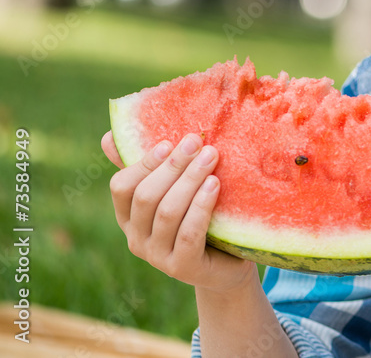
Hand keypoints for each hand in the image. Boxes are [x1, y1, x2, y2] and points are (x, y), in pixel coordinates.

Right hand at [103, 131, 256, 293]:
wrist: (228, 264)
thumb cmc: (201, 219)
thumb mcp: (175, 191)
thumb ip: (150, 167)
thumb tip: (107, 137)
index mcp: (129, 218)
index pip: (122, 187)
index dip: (144, 163)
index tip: (169, 142)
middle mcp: (136, 239)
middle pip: (147, 197)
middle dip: (173, 166)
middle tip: (197, 143)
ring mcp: (157, 257)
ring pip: (168, 212)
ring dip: (190, 180)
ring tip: (211, 157)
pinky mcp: (182, 268)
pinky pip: (188, 233)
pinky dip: (201, 206)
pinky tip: (215, 184)